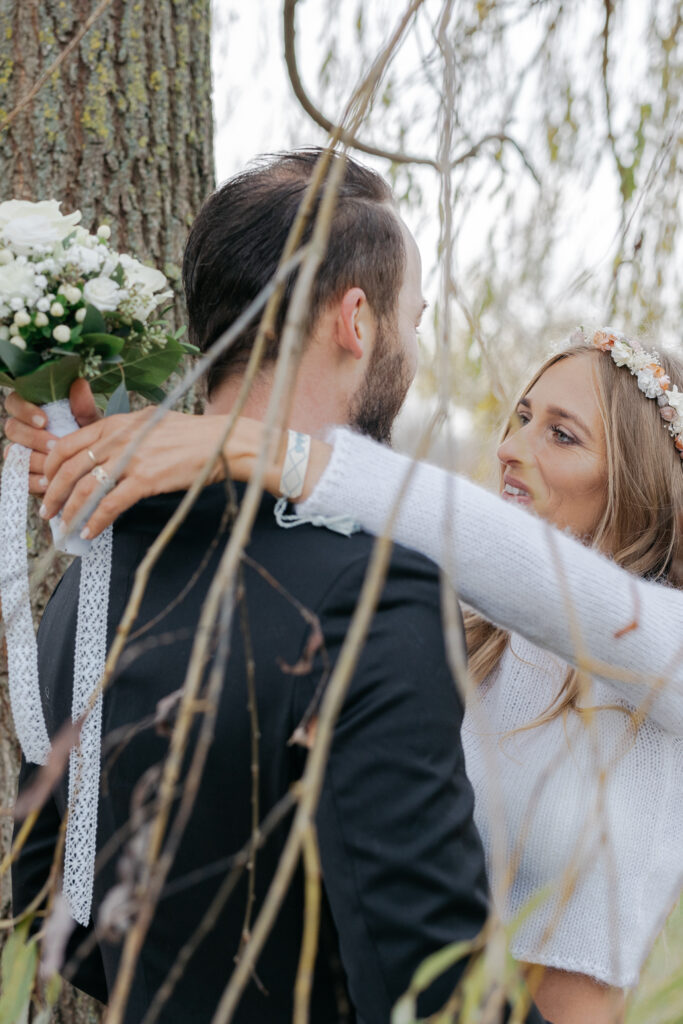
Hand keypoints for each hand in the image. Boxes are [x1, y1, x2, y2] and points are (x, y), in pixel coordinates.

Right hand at [2, 379, 98, 494]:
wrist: (94, 467)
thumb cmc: (89, 438)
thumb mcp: (90, 423)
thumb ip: (83, 406)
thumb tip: (79, 384)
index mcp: (33, 411)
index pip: (14, 402)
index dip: (24, 410)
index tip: (44, 421)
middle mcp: (22, 430)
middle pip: (11, 428)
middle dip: (33, 438)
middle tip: (54, 445)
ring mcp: (20, 452)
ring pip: (12, 453)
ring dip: (34, 459)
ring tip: (55, 464)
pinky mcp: (23, 474)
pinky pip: (19, 477)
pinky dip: (33, 480)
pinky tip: (49, 482)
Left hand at [40, 408, 233, 538]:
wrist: (222, 442)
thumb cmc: (190, 435)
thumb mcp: (150, 422)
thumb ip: (124, 434)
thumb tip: (105, 451)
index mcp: (116, 423)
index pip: (68, 444)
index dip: (51, 468)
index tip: (47, 484)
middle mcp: (118, 438)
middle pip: (70, 469)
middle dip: (53, 494)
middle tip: (48, 512)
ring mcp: (131, 458)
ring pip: (85, 488)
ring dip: (70, 512)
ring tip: (65, 527)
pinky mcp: (146, 479)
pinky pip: (111, 504)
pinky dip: (96, 521)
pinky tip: (90, 532)